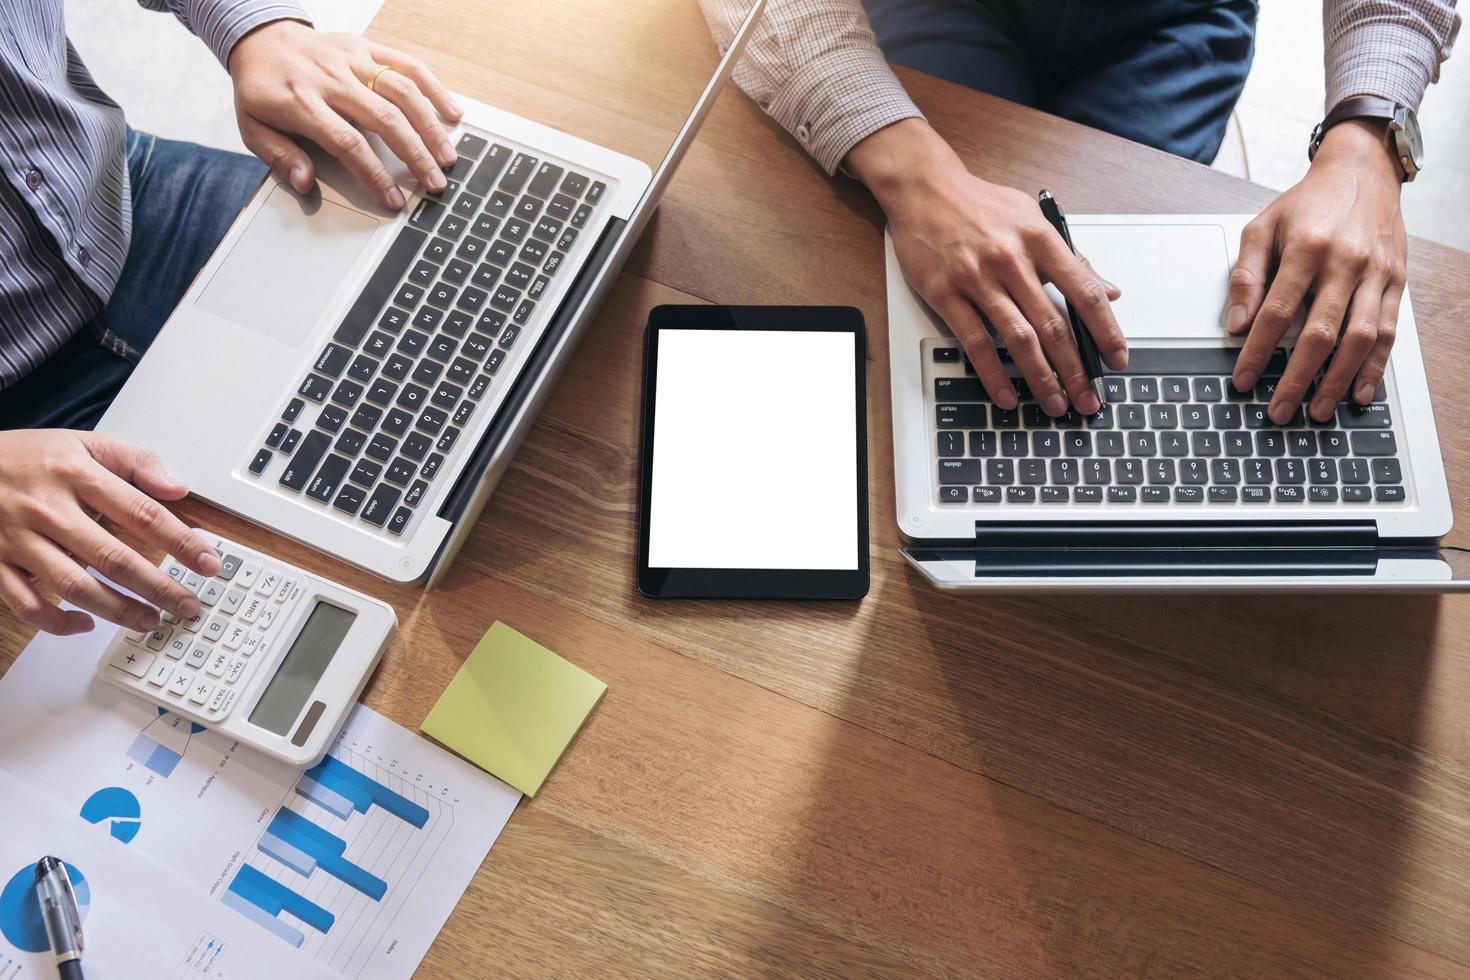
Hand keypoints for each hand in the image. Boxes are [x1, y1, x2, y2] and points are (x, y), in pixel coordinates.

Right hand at [0, 431, 220, 635]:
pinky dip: (57, 622)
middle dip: (158, 587)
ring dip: (118, 610)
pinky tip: (85, 625)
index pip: (142, 513)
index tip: (209, 564)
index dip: (181, 542)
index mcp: (76, 475)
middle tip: (188, 606)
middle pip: (114, 558)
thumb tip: (177, 487)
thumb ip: (133, 460)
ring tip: (150, 621)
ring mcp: (17, 540)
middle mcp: (48, 509)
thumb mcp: (81, 442)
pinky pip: (26, 604)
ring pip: (74, 587)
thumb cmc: (25, 456)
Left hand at [229, 20, 463, 209]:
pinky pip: (407, 64)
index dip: (375, 174)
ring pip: (402, 92)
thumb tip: (305, 182)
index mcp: (302, 102)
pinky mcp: (367, 47)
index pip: (348, 143)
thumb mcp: (252, 127)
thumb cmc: (261, 87)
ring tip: (447, 157)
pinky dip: (434, 88)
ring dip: (430, 128)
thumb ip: (279, 156)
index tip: (393, 199)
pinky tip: (452, 113)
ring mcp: (353, 60)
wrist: (261, 38)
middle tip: (434, 184)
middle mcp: (332, 79)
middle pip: (384, 119)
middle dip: (415, 156)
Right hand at [846, 119, 1125, 414]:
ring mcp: (977, 278)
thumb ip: (1071, 257)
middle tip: (1088, 398)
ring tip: (1055, 403)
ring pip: (1018, 339)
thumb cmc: (980, 204)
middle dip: (1076, 369)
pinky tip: (1007, 394)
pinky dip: (993, 373)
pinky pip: (975, 342)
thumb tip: (1108, 290)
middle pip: (1053, 325)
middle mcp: (1011, 259)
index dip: (1105, 331)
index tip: (1116, 359)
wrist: (924, 188)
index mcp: (1040, 239)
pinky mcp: (945, 293)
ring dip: (1041, 378)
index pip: (1085, 292)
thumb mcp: (1033, 218)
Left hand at [1227, 118, 1407, 422]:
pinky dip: (1375, 366)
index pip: (1277, 312)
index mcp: (1306, 248)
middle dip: (1297, 378)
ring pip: (1360, 338)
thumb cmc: (1307, 204)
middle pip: (1320, 332)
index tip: (1243, 380)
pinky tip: (1360, 392)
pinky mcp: (1396, 281)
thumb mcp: (1262, 228)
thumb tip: (1235, 325)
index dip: (1258, 351)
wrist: (1361, 172)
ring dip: (1338, 380)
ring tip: (1318, 411)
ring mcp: (1376, 273)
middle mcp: (1345, 262)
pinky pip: (1388, 331)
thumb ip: (1246, 277)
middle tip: (1279, 411)